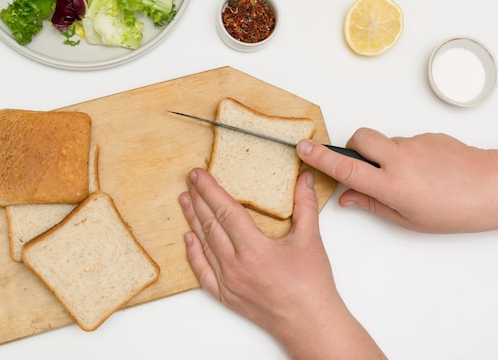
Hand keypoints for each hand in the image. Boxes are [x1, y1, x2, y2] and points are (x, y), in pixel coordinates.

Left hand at [179, 168, 385, 359]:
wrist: (309, 323)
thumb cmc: (311, 286)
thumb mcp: (310, 239)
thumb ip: (305, 204)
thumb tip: (304, 179)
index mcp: (253, 249)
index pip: (225, 210)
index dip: (210, 189)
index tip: (198, 174)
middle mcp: (235, 265)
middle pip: (210, 224)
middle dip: (198, 199)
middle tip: (190, 180)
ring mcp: (228, 282)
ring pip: (204, 244)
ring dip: (193, 220)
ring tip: (185, 200)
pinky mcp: (226, 296)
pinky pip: (202, 272)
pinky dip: (194, 253)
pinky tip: (189, 239)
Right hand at [298, 128, 497, 232]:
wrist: (493, 187)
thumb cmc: (454, 211)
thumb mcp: (407, 219)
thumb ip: (371, 205)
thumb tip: (346, 198)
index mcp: (391, 185)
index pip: (345, 167)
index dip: (320, 158)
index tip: (303, 148)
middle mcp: (399, 160)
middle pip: (360, 138)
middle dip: (352, 146)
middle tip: (362, 165)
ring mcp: (415, 144)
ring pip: (385, 141)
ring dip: (384, 155)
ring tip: (408, 177)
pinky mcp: (428, 135)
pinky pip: (406, 141)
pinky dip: (406, 154)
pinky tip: (425, 172)